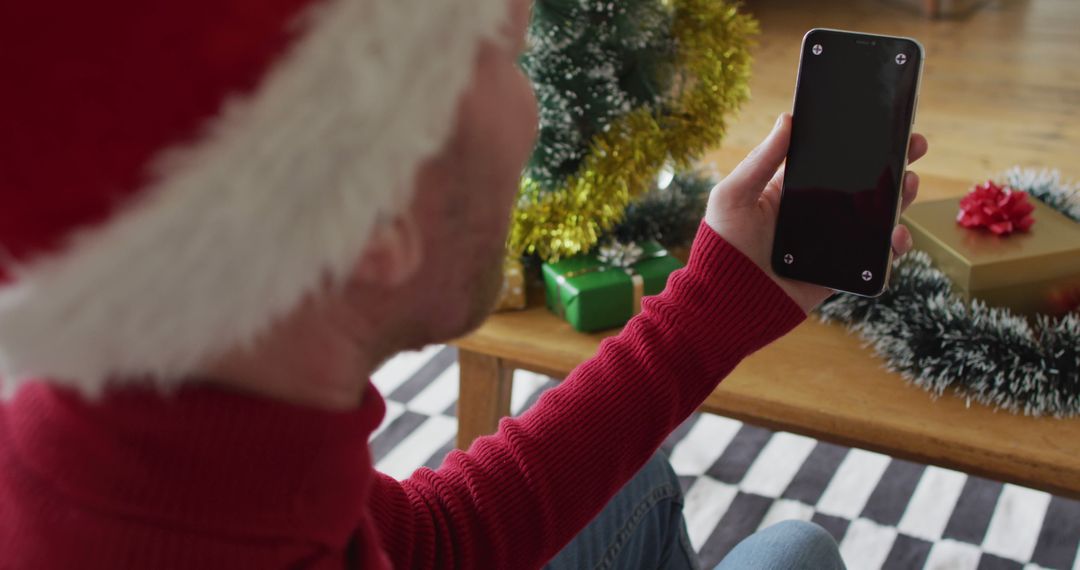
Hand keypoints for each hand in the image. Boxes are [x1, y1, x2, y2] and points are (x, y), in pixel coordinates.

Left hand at [704, 113, 928, 312]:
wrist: (727, 301)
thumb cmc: (721, 246)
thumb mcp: (733, 195)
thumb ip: (760, 160)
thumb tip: (787, 119)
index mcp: (791, 189)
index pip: (832, 159)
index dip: (857, 142)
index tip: (883, 121)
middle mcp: (816, 211)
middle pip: (862, 183)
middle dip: (891, 163)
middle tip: (913, 144)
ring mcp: (832, 240)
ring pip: (877, 215)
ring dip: (900, 198)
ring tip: (908, 183)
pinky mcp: (842, 269)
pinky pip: (876, 256)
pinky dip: (894, 244)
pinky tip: (896, 233)